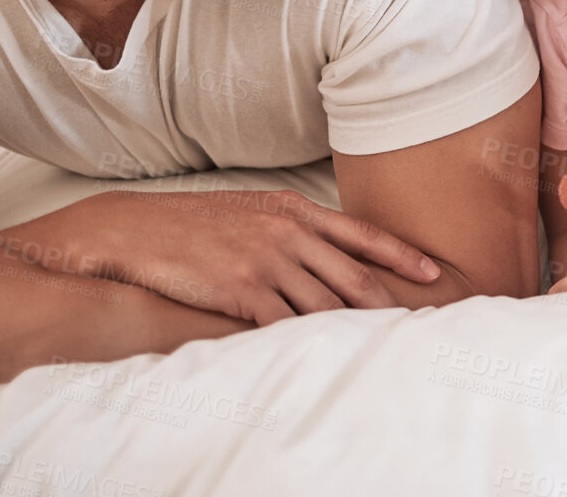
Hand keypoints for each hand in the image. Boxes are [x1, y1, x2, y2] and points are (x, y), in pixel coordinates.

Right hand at [40, 189, 440, 324]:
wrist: (134, 230)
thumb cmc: (191, 224)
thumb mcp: (248, 211)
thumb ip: (288, 226)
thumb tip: (321, 249)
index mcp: (293, 210)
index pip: (362, 233)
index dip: (401, 255)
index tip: (432, 273)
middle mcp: (287, 231)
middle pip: (354, 275)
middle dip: (387, 304)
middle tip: (413, 326)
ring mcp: (267, 259)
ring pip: (325, 304)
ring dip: (350, 330)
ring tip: (373, 350)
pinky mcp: (242, 289)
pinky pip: (286, 323)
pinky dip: (306, 342)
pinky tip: (319, 356)